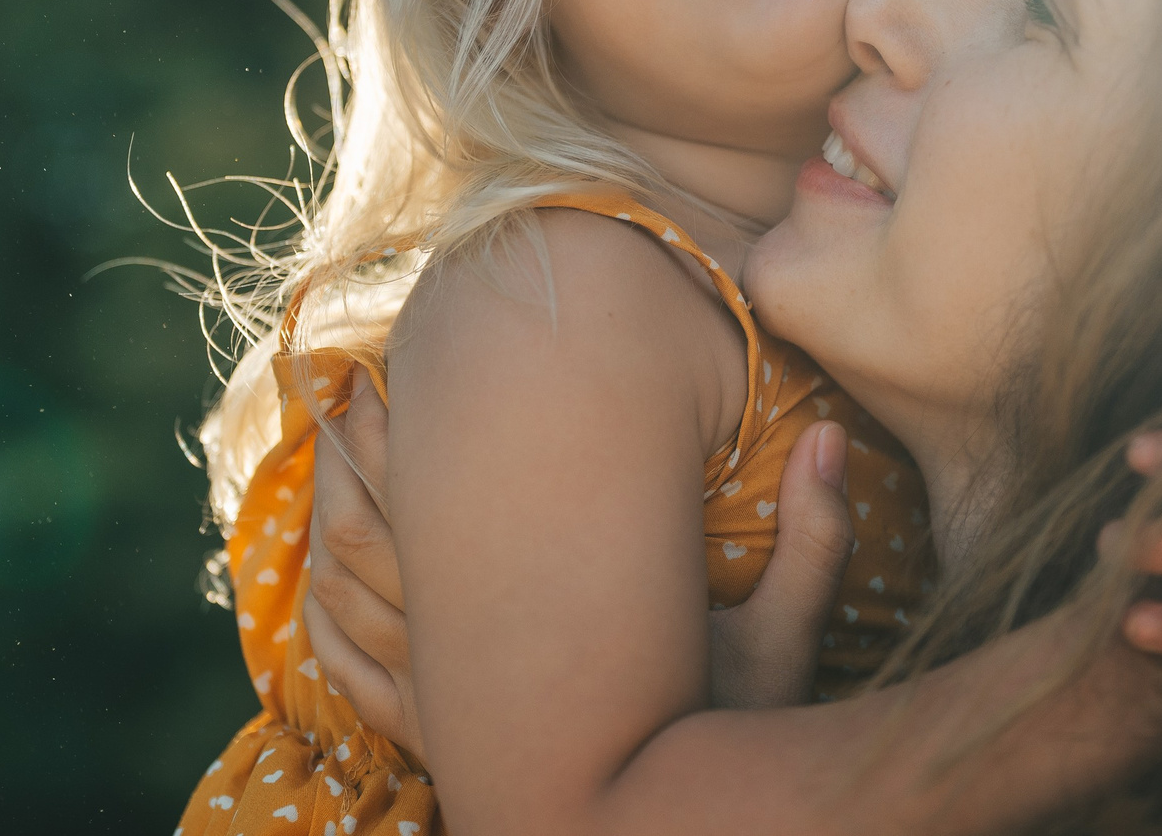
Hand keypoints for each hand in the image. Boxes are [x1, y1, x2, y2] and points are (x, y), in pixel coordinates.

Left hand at [306, 376, 860, 747]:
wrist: (655, 827)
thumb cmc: (716, 741)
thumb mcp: (780, 649)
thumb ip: (813, 544)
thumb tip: (836, 438)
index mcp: (530, 611)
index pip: (425, 499)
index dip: (394, 428)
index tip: (390, 370)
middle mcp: (464, 654)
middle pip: (361, 534)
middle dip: (348, 455)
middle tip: (348, 390)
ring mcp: (436, 699)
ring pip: (342, 591)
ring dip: (331, 516)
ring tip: (335, 454)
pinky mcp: (430, 735)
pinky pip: (348, 665)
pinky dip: (325, 609)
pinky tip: (326, 568)